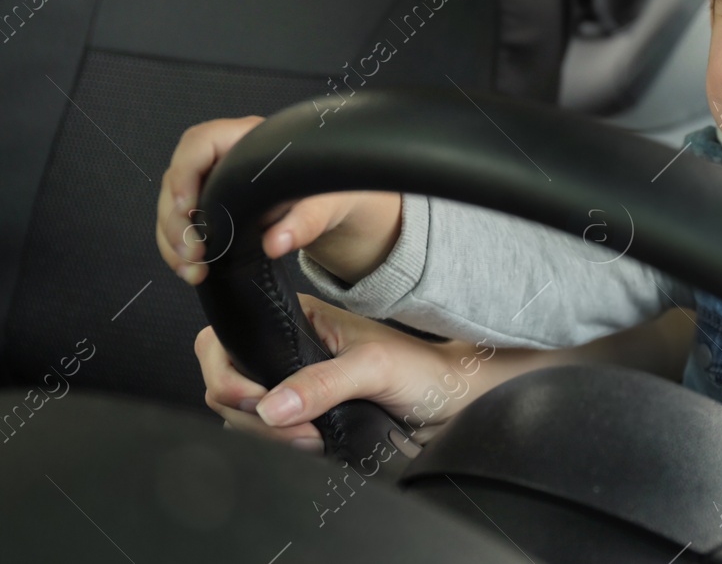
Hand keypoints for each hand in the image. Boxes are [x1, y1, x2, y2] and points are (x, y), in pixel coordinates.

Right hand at [156, 116, 401, 284]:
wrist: (340, 209)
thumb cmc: (337, 193)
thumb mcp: (330, 204)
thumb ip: (307, 221)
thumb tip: (277, 243)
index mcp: (253, 139)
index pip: (200, 141)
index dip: (185, 172)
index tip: (187, 208)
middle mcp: (228, 156)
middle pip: (179, 177)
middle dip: (175, 218)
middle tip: (191, 252)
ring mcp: (218, 182)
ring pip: (174, 204)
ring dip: (173, 239)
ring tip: (191, 268)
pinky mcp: (215, 207)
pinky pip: (184, 223)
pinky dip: (180, 248)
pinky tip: (191, 268)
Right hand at [196, 293, 489, 451]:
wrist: (450, 403)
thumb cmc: (421, 370)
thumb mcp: (373, 367)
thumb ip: (322, 383)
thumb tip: (270, 407)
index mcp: (296, 320)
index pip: (224, 341)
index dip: (227, 375)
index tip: (257, 402)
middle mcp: (285, 351)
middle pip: (227, 386)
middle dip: (251, 415)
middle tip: (301, 431)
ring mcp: (290, 387)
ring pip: (242, 417)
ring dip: (269, 436)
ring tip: (315, 438)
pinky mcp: (300, 419)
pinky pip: (265, 437)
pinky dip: (279, 447)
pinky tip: (313, 447)